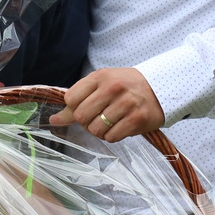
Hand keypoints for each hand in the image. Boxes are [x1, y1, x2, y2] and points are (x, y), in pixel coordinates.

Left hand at [48, 67, 164, 142]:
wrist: (160, 88)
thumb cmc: (125, 87)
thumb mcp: (100, 86)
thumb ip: (76, 103)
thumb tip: (53, 120)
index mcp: (100, 76)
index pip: (70, 99)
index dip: (75, 108)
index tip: (86, 106)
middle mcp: (113, 87)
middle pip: (81, 116)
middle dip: (86, 122)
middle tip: (98, 118)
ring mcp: (126, 103)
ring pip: (95, 129)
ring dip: (100, 131)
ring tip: (111, 122)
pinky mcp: (137, 119)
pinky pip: (111, 137)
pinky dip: (112, 136)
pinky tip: (120, 127)